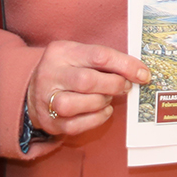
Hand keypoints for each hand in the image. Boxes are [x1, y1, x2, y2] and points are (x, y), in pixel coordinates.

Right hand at [27, 40, 148, 136]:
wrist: (33, 92)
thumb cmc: (67, 71)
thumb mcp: (79, 56)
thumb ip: (103, 60)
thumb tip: (138, 71)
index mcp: (61, 52)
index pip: (99, 55)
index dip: (126, 65)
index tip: (143, 74)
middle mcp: (50, 74)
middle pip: (87, 80)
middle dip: (114, 85)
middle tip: (125, 86)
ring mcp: (47, 99)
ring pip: (77, 104)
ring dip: (102, 102)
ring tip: (108, 98)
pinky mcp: (50, 121)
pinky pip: (77, 124)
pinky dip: (97, 118)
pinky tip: (104, 111)